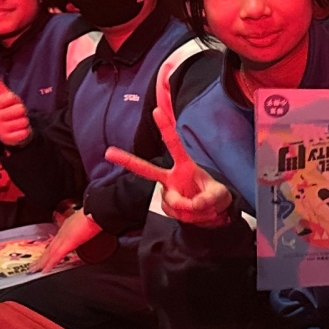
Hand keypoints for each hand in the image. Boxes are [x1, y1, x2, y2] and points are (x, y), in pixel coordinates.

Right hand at [0, 69, 31, 147]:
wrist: (14, 131)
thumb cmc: (11, 112)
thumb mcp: (6, 98)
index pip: (10, 97)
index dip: (16, 100)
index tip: (12, 104)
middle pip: (19, 109)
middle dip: (22, 112)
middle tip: (17, 115)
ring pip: (23, 121)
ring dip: (25, 122)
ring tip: (18, 123)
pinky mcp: (7, 139)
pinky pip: (23, 132)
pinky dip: (25, 132)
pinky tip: (20, 132)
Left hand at [34, 208, 101, 272]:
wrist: (94, 211)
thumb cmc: (93, 214)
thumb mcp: (87, 219)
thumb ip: (85, 226)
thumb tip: (90, 228)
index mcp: (68, 227)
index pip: (56, 240)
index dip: (50, 249)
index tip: (45, 255)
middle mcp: (63, 233)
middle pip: (50, 247)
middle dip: (42, 257)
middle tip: (34, 266)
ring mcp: (63, 238)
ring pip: (49, 252)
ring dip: (42, 261)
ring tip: (35, 269)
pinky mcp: (66, 244)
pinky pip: (55, 256)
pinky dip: (49, 263)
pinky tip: (44, 270)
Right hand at [104, 89, 232, 225]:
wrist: (213, 214)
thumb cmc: (215, 196)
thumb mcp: (219, 196)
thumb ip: (207, 200)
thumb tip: (190, 206)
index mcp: (185, 165)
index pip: (174, 144)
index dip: (165, 128)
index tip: (155, 111)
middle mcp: (171, 177)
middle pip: (146, 168)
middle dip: (126, 160)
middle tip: (108, 152)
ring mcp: (167, 192)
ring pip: (173, 203)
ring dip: (192, 209)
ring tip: (203, 207)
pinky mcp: (166, 206)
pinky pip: (174, 213)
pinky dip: (188, 217)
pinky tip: (195, 213)